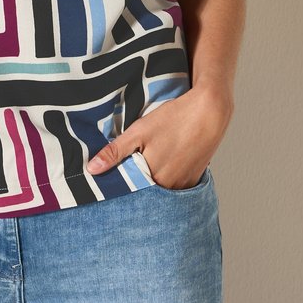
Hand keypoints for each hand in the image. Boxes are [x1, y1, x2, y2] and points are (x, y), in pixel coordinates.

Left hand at [86, 83, 233, 189]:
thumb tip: (92, 169)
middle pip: (145, 190)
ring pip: (160, 188)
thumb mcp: (139, 131)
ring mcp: (184, 184)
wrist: (210, 112)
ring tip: (149, 159)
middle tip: (131, 163)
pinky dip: (167, 177)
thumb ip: (115, 152)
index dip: (119, 181)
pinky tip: (166, 161)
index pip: (128, 189)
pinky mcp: (194, 178)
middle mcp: (170, 187)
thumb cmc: (174, 119)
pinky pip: (175, 185)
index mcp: (153, 178)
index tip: (109, 177)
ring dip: (152, 180)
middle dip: (135, 182)